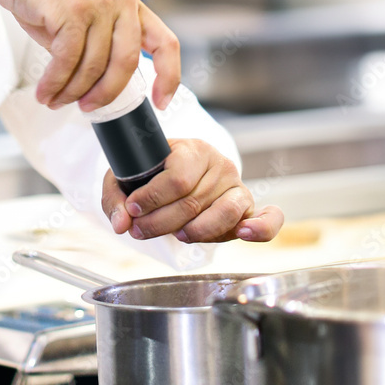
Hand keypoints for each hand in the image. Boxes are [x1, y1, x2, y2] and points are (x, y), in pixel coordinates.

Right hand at [0, 0, 179, 111]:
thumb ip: (100, 46)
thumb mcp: (86, 17)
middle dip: (105, 94)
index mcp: (129, 4)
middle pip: (125, 63)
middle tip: (87, 108)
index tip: (161, 102)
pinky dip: (54, 83)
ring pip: (92, 66)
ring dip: (71, 92)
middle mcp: (119, 1)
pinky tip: (46, 91)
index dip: (168, 76)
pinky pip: (67, 60)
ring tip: (55, 100)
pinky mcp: (71, 11)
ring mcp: (97, 4)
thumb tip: (101, 88)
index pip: (164, 42)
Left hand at [102, 139, 283, 242]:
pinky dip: (261, 228)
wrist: (178, 178)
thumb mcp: (127, 178)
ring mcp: (237, 188)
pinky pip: (268, 219)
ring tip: (177, 234)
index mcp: (193, 150)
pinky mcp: (248, 210)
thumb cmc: (153, 176)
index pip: (177, 178)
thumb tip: (122, 223)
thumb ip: (116, 199)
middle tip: (140, 230)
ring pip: (223, 214)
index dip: (153, 199)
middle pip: (193, 202)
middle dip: (161, 223)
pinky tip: (244, 233)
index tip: (134, 209)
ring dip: (195, 232)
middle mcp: (220, 166)